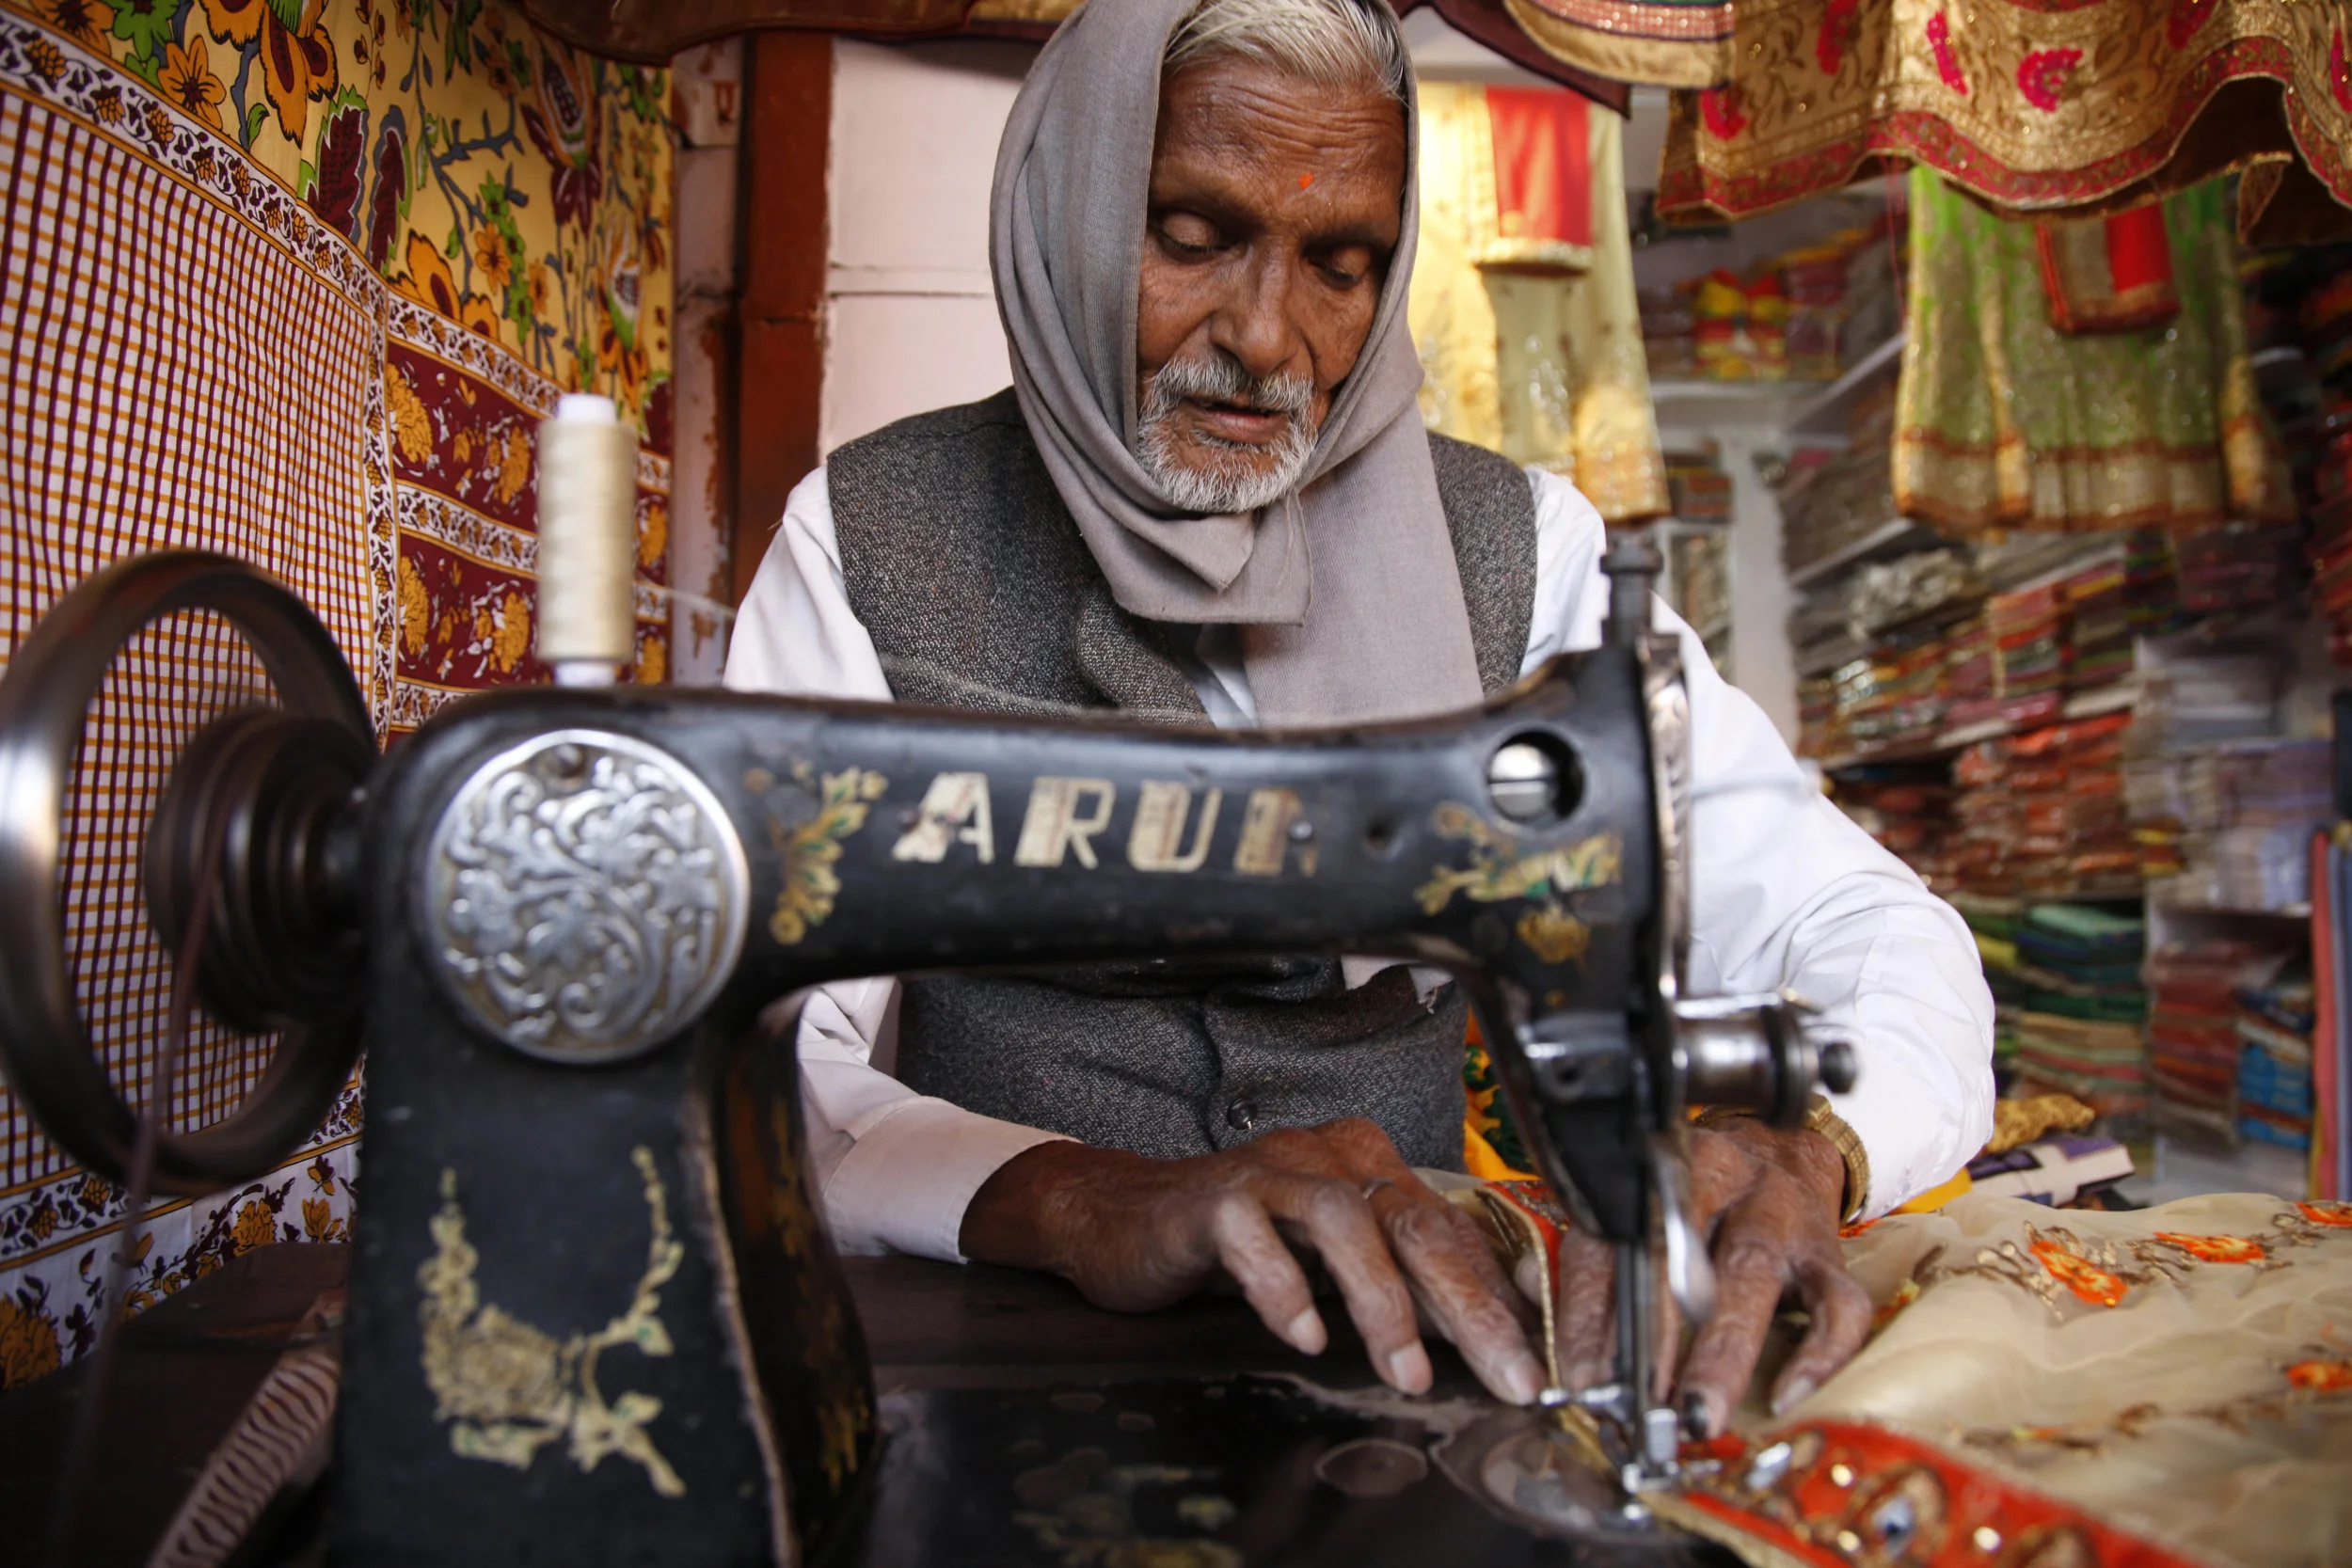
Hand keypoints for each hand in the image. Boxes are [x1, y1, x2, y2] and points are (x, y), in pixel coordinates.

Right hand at [959, 1118, 1546, 1405]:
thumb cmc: (1233, 1241)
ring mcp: (1267, 1173)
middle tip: (1505, 1373)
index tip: (1529, 1364)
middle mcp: (1325, 1158)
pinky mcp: (1211, 1201)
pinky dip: (1286, 1290)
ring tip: (1406, 1369)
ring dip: (1383, 1302)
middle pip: (1415, 1223)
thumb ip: (1395, 1279)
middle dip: (1469, 1306)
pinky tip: (1305, 1336)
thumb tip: (1480, 1334)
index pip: (1449, 1230)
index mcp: (1365, 1165)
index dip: (1496, 1299)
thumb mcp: (1327, 1258)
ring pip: (1345, 1222)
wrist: (1119, 1217)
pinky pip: (1256, 1238)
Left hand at [1555, 1121, 1869, 1436]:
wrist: (1780, 1156)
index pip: (1611, 1245)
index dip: (1592, 1316)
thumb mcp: (1640, 1221)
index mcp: (1654, 1178)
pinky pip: (1836, 1305)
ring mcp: (1779, 1214)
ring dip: (1721, 1354)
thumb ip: (1599, 1271)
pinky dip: (1815, 1355)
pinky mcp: (1829, 1254)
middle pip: (1680, 1256)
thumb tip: (1559, 1335)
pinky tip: (1787, 1397)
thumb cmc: (1695, 1206)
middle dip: (1656, 1340)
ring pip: (1750, 1276)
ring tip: (1699, 1414)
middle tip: (1639, 1407)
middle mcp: (1717, 1182)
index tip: (1583, 1381)